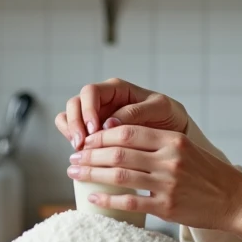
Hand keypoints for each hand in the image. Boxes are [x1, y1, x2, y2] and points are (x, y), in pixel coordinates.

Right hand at [53, 78, 188, 149]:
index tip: (94, 130)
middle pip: (75, 103)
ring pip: (68, 116)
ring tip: (81, 150)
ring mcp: (95, 115)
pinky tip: (83, 152)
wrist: (173, 132)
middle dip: (75, 123)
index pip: (91, 92)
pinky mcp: (93, 132)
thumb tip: (108, 124)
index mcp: (116, 89)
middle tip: (82, 144)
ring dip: (70, 132)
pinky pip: (71, 131)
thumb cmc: (168, 115)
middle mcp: (102, 100)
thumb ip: (136, 112)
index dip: (88, 109)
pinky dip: (71, 139)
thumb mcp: (160, 108)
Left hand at [67, 124, 241, 241]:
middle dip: (90, 154)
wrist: (234, 199)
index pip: (127, 131)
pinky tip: (93, 196)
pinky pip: (130, 202)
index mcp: (172, 140)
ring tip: (75, 173)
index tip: (86, 140)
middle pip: (118, 153)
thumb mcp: (187, 149)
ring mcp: (167, 183)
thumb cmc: (209, 174)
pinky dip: (107, 199)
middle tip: (74, 158)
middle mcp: (169, 159)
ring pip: (119, 175)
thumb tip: (121, 142)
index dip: (101, 136)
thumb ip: (157, 144)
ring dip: (91, 173)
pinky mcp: (166, 206)